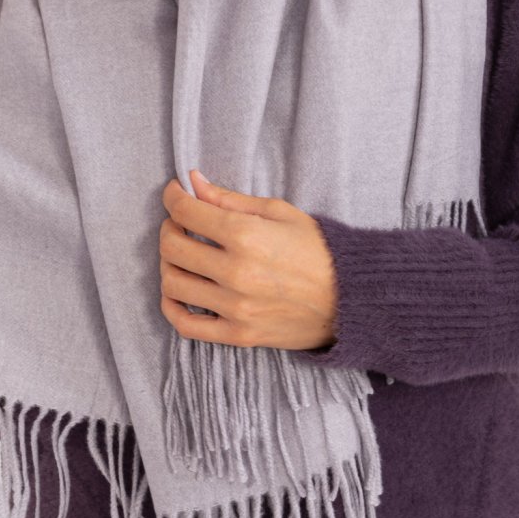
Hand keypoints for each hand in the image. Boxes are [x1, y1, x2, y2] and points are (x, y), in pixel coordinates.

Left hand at [158, 169, 339, 351]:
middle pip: (172, 246)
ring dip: (168, 263)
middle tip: (180, 223)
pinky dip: (171, 306)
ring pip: (172, 283)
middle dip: (169, 227)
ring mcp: (235, 308)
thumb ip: (230, 199)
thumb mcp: (278, 212)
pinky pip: (185, 324)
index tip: (175, 193)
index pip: (186, 211)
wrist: (350, 299)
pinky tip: (177, 291)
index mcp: (247, 235)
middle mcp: (236, 273)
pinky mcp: (238, 335)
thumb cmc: (317, 250)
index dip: (173, 197)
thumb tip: (193, 182)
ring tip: (183, 255)